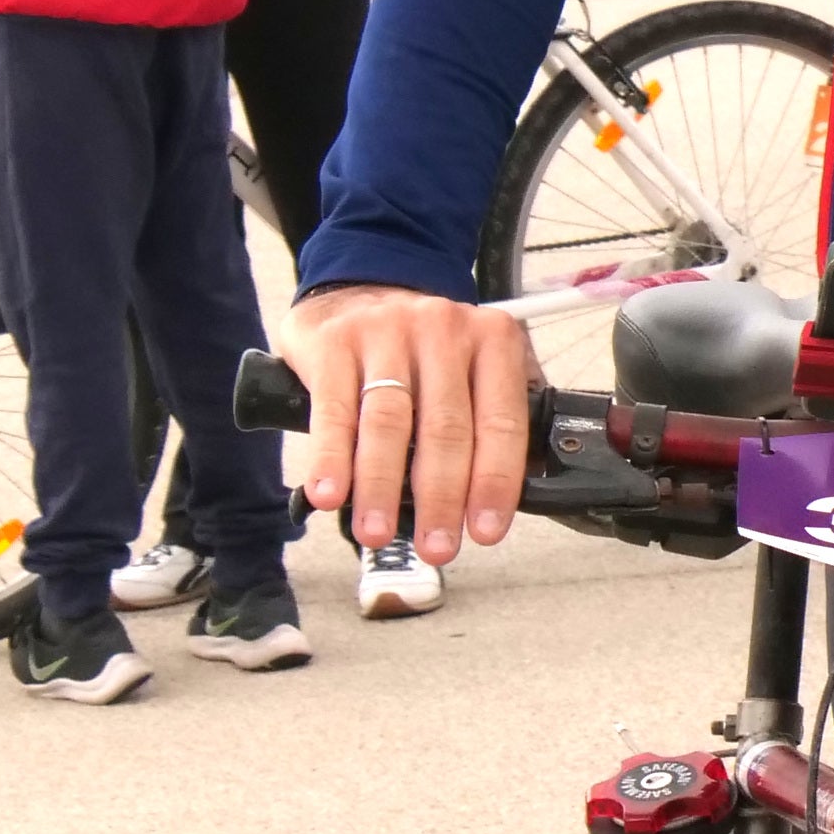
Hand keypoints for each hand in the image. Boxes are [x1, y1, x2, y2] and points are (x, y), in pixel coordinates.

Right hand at [281, 281, 535, 563]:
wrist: (358, 287)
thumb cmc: (422, 348)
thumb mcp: (474, 364)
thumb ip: (493, 415)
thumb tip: (505, 495)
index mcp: (493, 339)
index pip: (501, 421)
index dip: (494, 483)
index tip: (484, 531)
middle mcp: (443, 330)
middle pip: (446, 428)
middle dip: (440, 498)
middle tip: (435, 547)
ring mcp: (387, 332)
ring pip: (389, 423)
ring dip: (382, 487)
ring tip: (377, 533)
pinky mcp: (334, 342)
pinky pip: (335, 410)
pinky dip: (332, 458)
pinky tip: (329, 495)